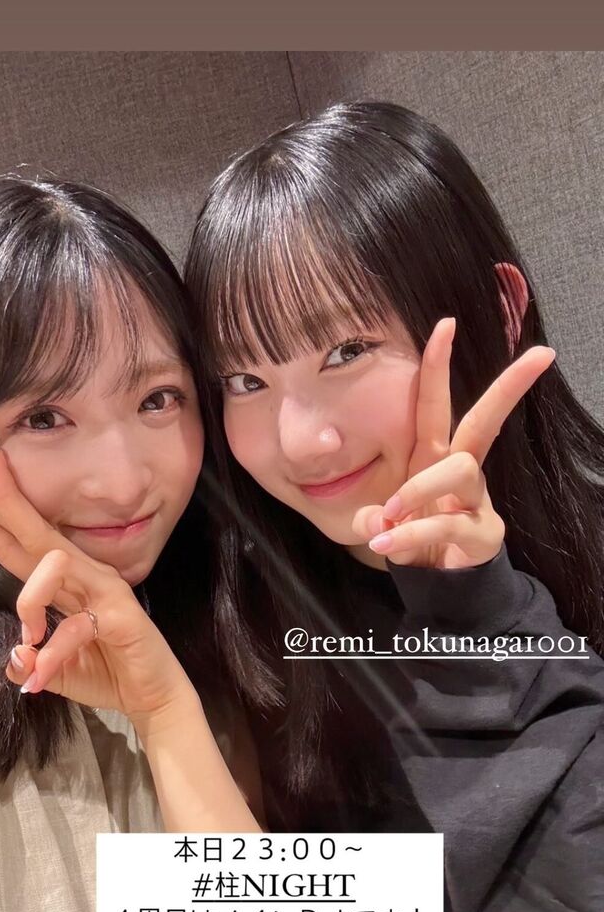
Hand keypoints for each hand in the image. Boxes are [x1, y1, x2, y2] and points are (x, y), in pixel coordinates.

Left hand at [0, 445, 197, 732]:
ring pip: (55, 564)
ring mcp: (106, 592)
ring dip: (29, 599)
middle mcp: (87, 577)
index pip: (22, 548)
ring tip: (29, 640)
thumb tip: (16, 659)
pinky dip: (52, 654)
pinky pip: (75, 626)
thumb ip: (30, 660)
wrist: (153, 697)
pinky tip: (39, 677)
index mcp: (67, 585)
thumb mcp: (53, 670)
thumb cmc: (107, 672)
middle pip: (40, 533)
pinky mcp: (121, 617)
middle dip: (10, 499)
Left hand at [352, 317, 555, 568]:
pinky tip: (389, 545)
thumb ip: (372, 519)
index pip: (436, 404)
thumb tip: (375, 522)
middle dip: (508, 387)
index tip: (446, 324)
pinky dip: (413, 534)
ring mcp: (476, 500)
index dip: (437, 365)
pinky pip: (448, 523)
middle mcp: (460, 471)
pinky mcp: (484, 533)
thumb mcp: (382, 525)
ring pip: (458, 470)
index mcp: (433, 457)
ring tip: (388, 520)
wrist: (437, 587)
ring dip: (417, 490)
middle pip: (485, 421)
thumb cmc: (412, 540)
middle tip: (540, 354)